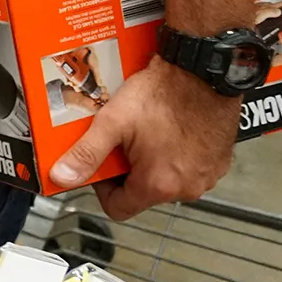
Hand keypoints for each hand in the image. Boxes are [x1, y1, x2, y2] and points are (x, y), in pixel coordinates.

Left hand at [49, 56, 238, 220]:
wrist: (204, 72)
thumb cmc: (165, 93)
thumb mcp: (114, 121)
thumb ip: (86, 153)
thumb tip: (64, 176)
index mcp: (159, 184)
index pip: (119, 209)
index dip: (102, 189)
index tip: (100, 166)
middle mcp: (187, 188)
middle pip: (142, 193)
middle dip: (126, 170)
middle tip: (121, 140)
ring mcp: (207, 175)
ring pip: (166, 180)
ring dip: (150, 162)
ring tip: (143, 132)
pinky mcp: (218, 162)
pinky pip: (188, 168)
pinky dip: (175, 155)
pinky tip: (166, 129)